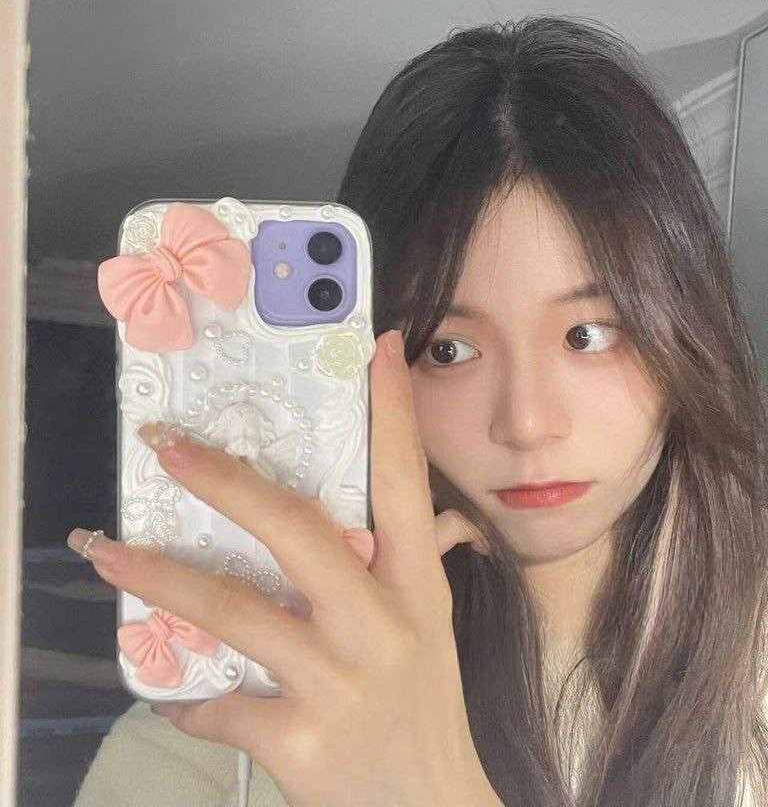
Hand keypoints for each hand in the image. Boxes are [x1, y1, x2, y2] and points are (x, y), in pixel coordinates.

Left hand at [67, 329, 500, 806]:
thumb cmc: (423, 708)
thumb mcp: (426, 630)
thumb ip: (399, 570)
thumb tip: (382, 517)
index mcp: (418, 586)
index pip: (407, 482)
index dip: (393, 413)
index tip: (376, 349)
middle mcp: (380, 623)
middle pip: (294, 530)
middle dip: (225, 481)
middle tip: (167, 445)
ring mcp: (338, 682)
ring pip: (233, 611)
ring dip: (158, 577)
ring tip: (106, 550)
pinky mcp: (299, 741)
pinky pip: (221, 705)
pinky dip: (190, 698)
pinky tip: (176, 693)